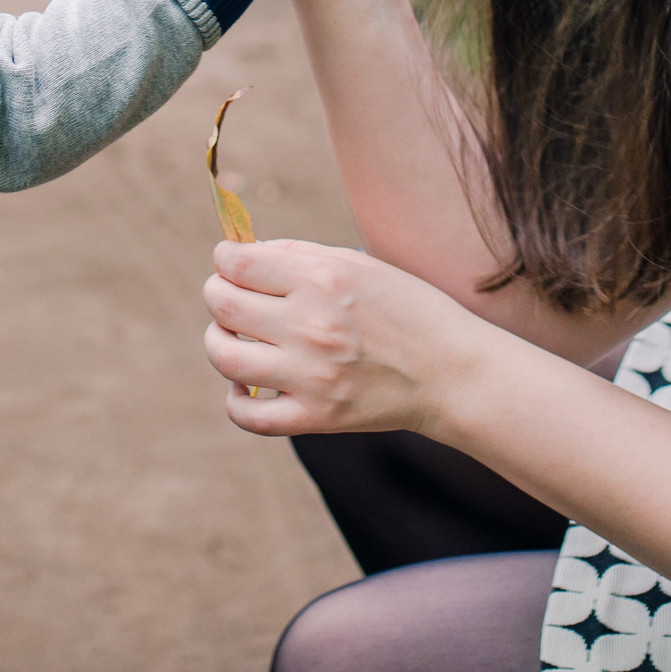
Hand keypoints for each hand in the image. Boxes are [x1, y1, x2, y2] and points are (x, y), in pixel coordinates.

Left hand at [201, 237, 491, 438]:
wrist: (453, 373)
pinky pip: (247, 415)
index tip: (231, 262)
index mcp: (324, 280)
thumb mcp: (359, 264)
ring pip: (225, 357)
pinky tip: (246, 383)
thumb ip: (298, 256)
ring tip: (235, 336)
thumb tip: (242, 254)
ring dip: (218, 340)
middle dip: (217, 293)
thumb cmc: (407, 309)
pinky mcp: (316, 418)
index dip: (225, 258)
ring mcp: (311, 377)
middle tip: (230, 295)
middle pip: (223, 305)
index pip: (238, 264)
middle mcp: (312, 326)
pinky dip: (234, 398)